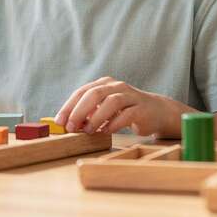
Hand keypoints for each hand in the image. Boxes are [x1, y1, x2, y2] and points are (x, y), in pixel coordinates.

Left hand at [54, 77, 175, 136]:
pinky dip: (114, 124)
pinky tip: (106, 132)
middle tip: (71, 127)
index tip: (59, 121)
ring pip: (111, 102)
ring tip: (88, 131)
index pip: (82, 92)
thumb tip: (68, 124)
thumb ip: (88, 114)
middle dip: (79, 111)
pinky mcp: (141, 108)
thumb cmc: (125, 111)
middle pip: (94, 94)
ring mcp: (130, 96)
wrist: (156, 112)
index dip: (69, 106)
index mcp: (104, 84)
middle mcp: (116, 86)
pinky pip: (126, 115)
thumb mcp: (104, 109)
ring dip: (96, 117)